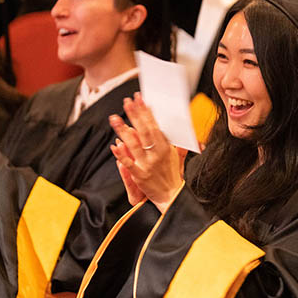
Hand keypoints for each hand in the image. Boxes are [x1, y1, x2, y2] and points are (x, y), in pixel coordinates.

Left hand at [109, 93, 183, 212]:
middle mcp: (157, 154)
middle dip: (135, 115)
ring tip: (115, 118)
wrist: (172, 197)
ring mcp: (148, 165)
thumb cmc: (173, 176)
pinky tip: (114, 146)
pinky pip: (129, 164)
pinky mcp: (140, 176)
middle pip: (144, 131)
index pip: (155, 126)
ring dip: (123, 130)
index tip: (141, 100)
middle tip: (127, 102)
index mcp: (166, 147)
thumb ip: (178, 143)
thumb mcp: (178, 157)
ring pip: (134, 144)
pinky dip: (121, 155)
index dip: (147, 112)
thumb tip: (183, 129)